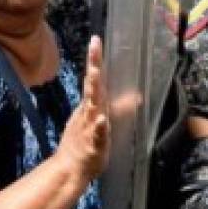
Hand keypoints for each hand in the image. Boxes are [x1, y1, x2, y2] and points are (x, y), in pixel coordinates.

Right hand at [57, 37, 110, 183]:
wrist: (69, 168)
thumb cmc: (86, 143)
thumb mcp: (102, 121)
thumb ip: (119, 107)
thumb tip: (137, 95)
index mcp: (91, 105)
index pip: (94, 78)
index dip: (95, 59)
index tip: (96, 40)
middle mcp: (89, 111)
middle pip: (91, 86)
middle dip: (93, 66)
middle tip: (94, 47)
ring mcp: (89, 126)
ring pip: (92, 105)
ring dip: (94, 90)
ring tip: (96, 74)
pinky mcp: (93, 143)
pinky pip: (96, 134)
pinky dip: (99, 126)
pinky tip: (102, 119)